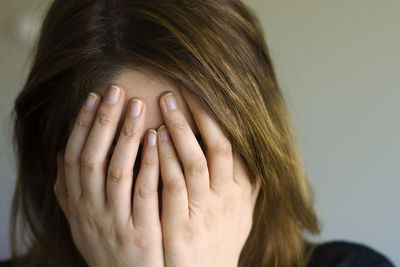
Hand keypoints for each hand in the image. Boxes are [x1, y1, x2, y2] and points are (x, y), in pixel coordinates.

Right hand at [54, 86, 163, 266]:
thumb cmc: (108, 246)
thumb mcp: (81, 221)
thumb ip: (70, 190)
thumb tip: (61, 153)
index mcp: (77, 205)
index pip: (75, 157)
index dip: (83, 125)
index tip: (95, 96)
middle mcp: (91, 211)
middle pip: (93, 158)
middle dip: (103, 121)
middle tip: (116, 89)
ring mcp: (115, 222)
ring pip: (118, 171)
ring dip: (126, 135)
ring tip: (138, 105)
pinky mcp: (141, 233)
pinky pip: (145, 192)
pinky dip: (150, 163)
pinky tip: (158, 138)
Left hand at [157, 87, 260, 266]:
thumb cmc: (221, 240)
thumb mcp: (242, 213)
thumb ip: (247, 184)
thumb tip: (252, 156)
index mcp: (241, 190)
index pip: (232, 144)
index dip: (216, 116)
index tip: (200, 92)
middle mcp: (227, 196)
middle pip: (216, 146)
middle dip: (198, 115)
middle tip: (178, 88)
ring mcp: (206, 210)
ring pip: (194, 161)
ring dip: (180, 130)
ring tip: (164, 102)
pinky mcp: (183, 224)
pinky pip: (173, 186)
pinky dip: (164, 159)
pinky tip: (153, 139)